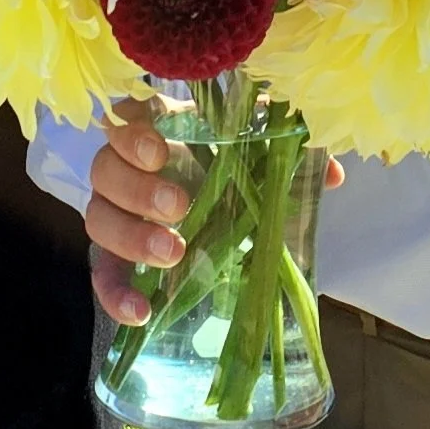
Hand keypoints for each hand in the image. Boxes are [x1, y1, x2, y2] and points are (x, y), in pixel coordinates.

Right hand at [84, 97, 340, 323]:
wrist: (220, 209)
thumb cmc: (234, 166)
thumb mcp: (262, 150)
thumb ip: (290, 149)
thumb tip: (330, 173)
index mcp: (159, 130)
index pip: (126, 116)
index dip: (132, 131)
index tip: (160, 151)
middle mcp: (125, 168)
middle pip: (106, 169)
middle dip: (139, 190)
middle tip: (180, 208)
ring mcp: (115, 213)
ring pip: (99, 219)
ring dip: (131, 238)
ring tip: (175, 254)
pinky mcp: (114, 258)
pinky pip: (101, 274)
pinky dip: (116, 293)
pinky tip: (141, 312)